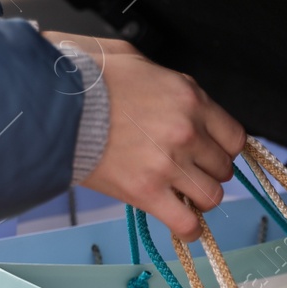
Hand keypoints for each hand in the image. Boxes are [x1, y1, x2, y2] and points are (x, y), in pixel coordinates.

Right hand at [45, 32, 245, 239]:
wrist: (52, 103)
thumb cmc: (86, 77)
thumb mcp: (134, 59)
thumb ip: (164, 79)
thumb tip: (170, 91)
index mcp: (190, 98)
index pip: (234, 136)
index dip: (222, 147)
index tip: (210, 152)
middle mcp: (187, 132)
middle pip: (223, 168)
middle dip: (208, 171)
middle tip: (188, 171)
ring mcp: (168, 164)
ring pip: (211, 196)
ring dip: (199, 198)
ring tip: (181, 195)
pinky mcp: (145, 192)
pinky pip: (186, 223)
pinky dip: (189, 229)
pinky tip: (183, 225)